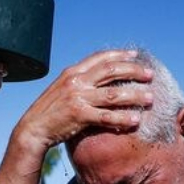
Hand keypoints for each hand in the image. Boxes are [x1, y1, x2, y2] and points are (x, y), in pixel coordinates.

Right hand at [14, 50, 153, 152]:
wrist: (32, 128)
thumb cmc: (49, 111)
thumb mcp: (62, 89)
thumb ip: (79, 82)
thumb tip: (98, 79)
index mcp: (72, 72)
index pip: (100, 58)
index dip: (120, 55)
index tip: (135, 55)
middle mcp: (76, 81)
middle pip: (111, 71)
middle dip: (134, 71)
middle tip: (150, 75)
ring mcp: (78, 98)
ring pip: (113, 94)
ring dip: (135, 95)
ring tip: (150, 98)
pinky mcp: (79, 116)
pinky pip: (107, 116)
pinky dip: (123, 118)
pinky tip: (136, 120)